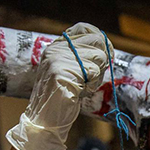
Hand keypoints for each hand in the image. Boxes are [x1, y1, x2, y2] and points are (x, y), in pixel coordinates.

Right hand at [6, 23, 112, 149]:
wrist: (44, 121)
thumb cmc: (60, 99)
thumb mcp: (70, 71)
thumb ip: (81, 57)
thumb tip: (105, 45)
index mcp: (56, 46)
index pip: (84, 28)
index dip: (100, 39)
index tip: (105, 53)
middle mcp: (56, 49)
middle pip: (97, 42)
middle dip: (102, 60)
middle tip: (93, 77)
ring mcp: (58, 59)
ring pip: (99, 57)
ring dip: (97, 76)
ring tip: (83, 87)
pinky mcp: (63, 72)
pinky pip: (94, 72)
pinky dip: (92, 85)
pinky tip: (81, 92)